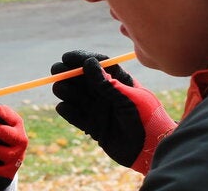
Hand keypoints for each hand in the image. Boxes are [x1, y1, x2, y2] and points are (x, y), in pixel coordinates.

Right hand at [51, 50, 176, 173]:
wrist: (151, 150)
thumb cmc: (146, 118)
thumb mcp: (127, 98)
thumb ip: (106, 83)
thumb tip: (88, 62)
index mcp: (118, 81)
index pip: (97, 64)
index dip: (80, 58)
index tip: (66, 57)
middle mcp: (106, 93)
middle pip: (81, 79)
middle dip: (67, 74)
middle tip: (56, 71)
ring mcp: (98, 109)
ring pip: (75, 96)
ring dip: (65, 91)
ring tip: (61, 89)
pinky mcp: (93, 126)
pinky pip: (74, 116)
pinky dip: (67, 111)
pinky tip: (64, 108)